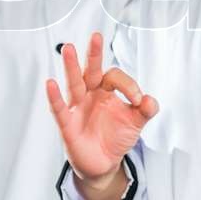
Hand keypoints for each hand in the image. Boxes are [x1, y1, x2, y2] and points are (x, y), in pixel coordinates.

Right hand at [45, 32, 156, 181]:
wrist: (104, 163)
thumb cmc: (116, 136)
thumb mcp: (136, 122)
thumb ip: (146, 110)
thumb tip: (150, 100)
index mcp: (105, 90)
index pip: (114, 77)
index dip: (128, 85)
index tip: (138, 100)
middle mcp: (90, 94)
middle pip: (90, 70)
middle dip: (94, 54)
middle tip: (97, 36)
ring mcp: (77, 108)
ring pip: (74, 84)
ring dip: (71, 67)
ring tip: (69, 49)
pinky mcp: (68, 125)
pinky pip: (59, 109)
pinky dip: (54, 97)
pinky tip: (50, 83)